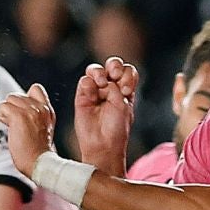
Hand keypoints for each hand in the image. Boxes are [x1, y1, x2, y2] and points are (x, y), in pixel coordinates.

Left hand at [0, 82, 56, 177]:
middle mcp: (41, 108)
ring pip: (9, 100)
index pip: (36, 89)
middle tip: (18, 126)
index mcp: (48, 111)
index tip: (24, 116)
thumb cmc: (37, 152)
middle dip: (13, 108)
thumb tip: (20, 105)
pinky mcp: (19, 116)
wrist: (39, 164)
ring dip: (7, 113)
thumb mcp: (43, 128)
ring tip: (14, 127)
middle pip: (17, 95)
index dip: (25, 99)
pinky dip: (2, 117)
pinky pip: (2, 107)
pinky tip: (10, 128)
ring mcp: (30, 111)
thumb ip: (36, 114)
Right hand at [73, 58, 136, 173]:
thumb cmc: (117, 128)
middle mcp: (110, 88)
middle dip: (114, 66)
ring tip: (102, 83)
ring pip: (95, 70)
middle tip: (115, 76)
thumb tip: (102, 80)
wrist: (103, 144)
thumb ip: (115, 87)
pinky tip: (92, 96)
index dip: (127, 74)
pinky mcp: (82, 96)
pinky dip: (88, 84)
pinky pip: (84, 81)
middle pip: (112, 65)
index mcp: (125, 90)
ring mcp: (95, 91)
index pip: (127, 70)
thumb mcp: (123, 104)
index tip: (126, 90)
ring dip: (99, 73)